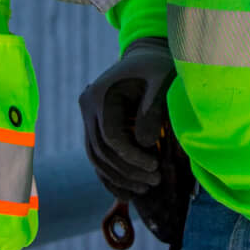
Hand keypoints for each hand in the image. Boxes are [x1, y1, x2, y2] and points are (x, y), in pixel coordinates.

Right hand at [78, 36, 175, 195]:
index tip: (155, 166)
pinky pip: (97, 157)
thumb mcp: (161, 82)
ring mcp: (88, 118)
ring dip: (118, 178)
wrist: (146, 56)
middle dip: (127, 171)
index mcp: (101, 95)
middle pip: (101, 151)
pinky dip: (110, 176)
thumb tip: (144, 143)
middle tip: (154, 181)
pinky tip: (127, 193)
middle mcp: (88, 107)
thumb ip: (154, 110)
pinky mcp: (95, 126)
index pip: (111, 137)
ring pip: (96, 158)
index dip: (132, 157)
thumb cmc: (157, 67)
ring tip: (145, 189)